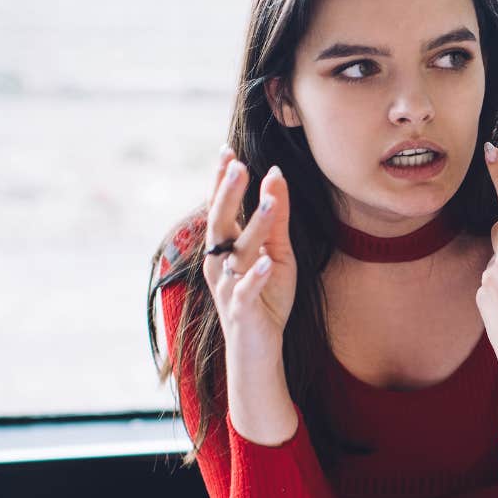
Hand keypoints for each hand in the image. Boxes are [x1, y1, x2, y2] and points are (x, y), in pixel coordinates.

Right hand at [203, 148, 297, 367]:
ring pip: (237, 253)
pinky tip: (266, 263)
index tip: (227, 150)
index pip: (221, 208)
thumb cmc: (267, 296)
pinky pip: (245, 291)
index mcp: (225, 247)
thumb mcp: (279, 252)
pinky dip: (255, 277)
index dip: (222, 181)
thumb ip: (276, 218)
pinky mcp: (241, 310)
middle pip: (220, 224)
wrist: (258, 347)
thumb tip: (275, 175)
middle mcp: (219, 263)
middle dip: (228, 195)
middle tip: (238, 166)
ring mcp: (227, 287)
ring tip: (267, 202)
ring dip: (252, 227)